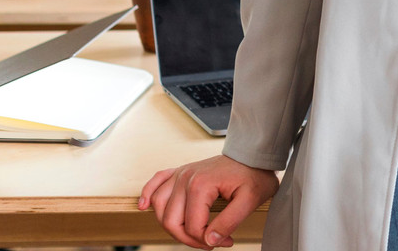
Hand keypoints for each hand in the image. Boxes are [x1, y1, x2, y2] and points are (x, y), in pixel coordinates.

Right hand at [138, 154, 278, 248]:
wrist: (253, 155)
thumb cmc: (254, 175)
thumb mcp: (251, 200)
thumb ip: (230, 222)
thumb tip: (210, 241)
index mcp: (201, 184)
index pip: (193, 227)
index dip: (209, 241)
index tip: (228, 242)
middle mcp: (186, 178)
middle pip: (172, 222)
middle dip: (189, 239)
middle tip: (210, 243)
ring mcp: (181, 173)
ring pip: (160, 208)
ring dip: (170, 226)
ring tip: (191, 234)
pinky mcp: (180, 172)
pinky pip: (156, 182)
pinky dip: (147, 194)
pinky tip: (143, 206)